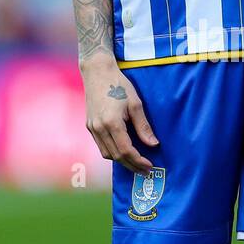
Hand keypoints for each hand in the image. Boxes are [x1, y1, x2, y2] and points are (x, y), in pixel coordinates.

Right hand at [79, 54, 158, 171]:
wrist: (97, 72)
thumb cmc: (118, 85)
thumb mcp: (135, 104)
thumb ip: (143, 126)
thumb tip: (153, 144)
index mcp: (112, 123)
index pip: (126, 150)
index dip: (139, 161)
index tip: (150, 166)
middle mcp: (99, 128)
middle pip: (116, 156)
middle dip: (132, 165)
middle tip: (145, 170)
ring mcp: (92, 128)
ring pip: (107, 154)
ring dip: (122, 161)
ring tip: (136, 163)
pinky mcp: (89, 126)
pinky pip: (101, 146)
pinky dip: (112, 152)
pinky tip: (123, 152)